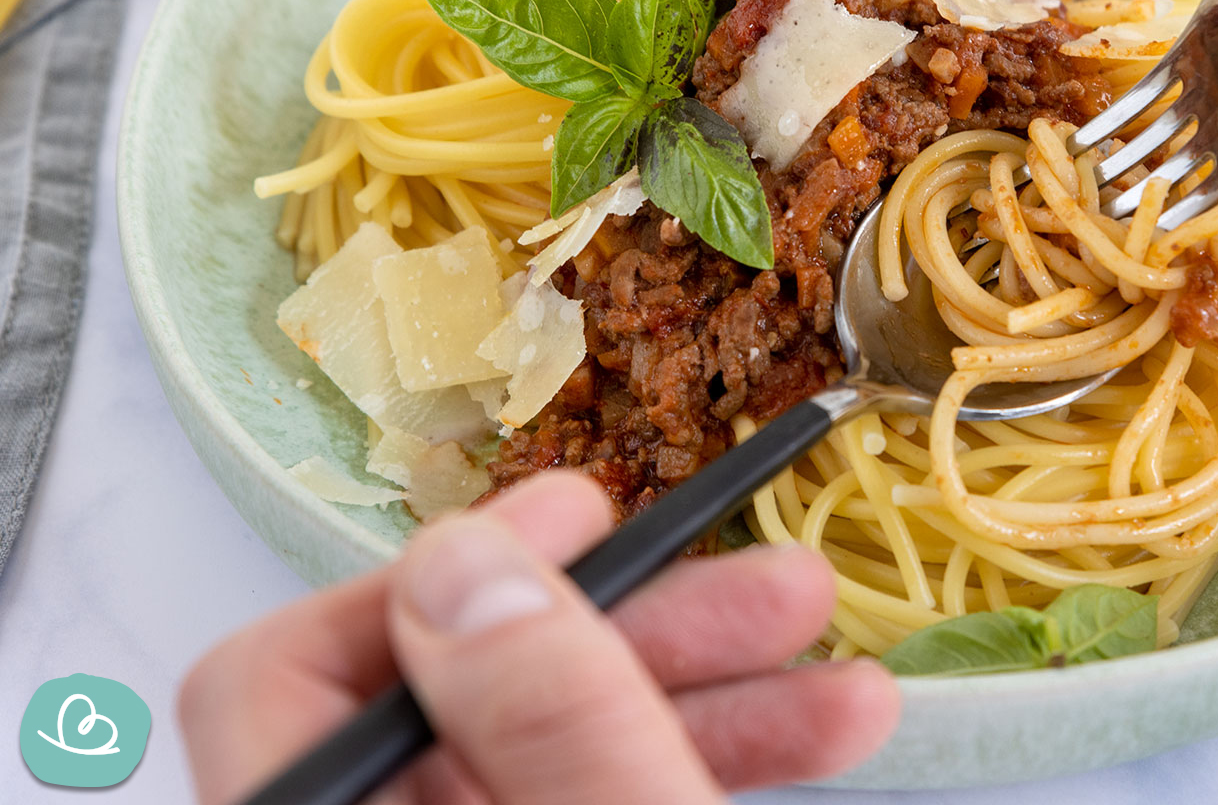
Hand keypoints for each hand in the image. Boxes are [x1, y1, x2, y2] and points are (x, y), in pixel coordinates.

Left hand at [179, 471, 898, 803]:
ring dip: (704, 694)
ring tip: (843, 681)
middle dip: (641, 629)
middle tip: (774, 587)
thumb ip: (550, 722)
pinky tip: (809, 730)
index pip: (290, 672)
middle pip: (460, 695)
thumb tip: (468, 557)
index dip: (439, 581)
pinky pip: (594, 788)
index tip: (582, 522)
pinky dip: (697, 755)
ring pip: (550, 745)